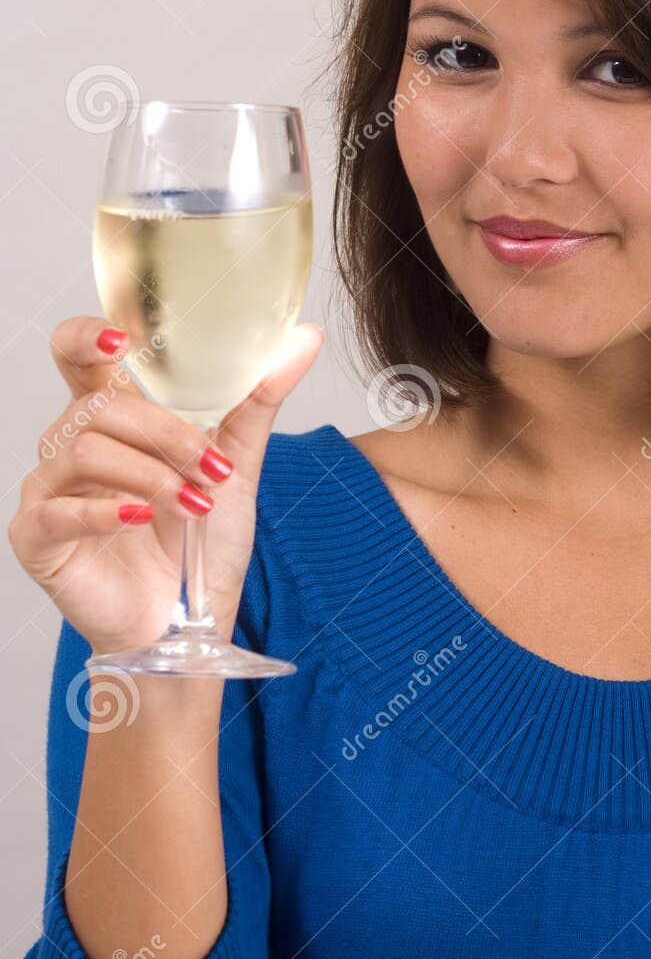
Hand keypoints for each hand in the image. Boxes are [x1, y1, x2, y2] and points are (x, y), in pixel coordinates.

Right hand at [8, 316, 323, 655]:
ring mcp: (49, 489)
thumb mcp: (236, 463)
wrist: (186, 622)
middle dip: (165, 432)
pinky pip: (60, 509)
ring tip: (194, 506)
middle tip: (212, 468)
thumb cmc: (199, 541)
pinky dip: (107, 511)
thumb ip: (259, 398)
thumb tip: (307, 336)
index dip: (88, 336)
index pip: (78, 354)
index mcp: (111, 417)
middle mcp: (71, 445)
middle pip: (99, 404)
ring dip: (152, 474)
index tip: (125, 339)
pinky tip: (143, 520)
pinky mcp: (36, 536)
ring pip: (85, 449)